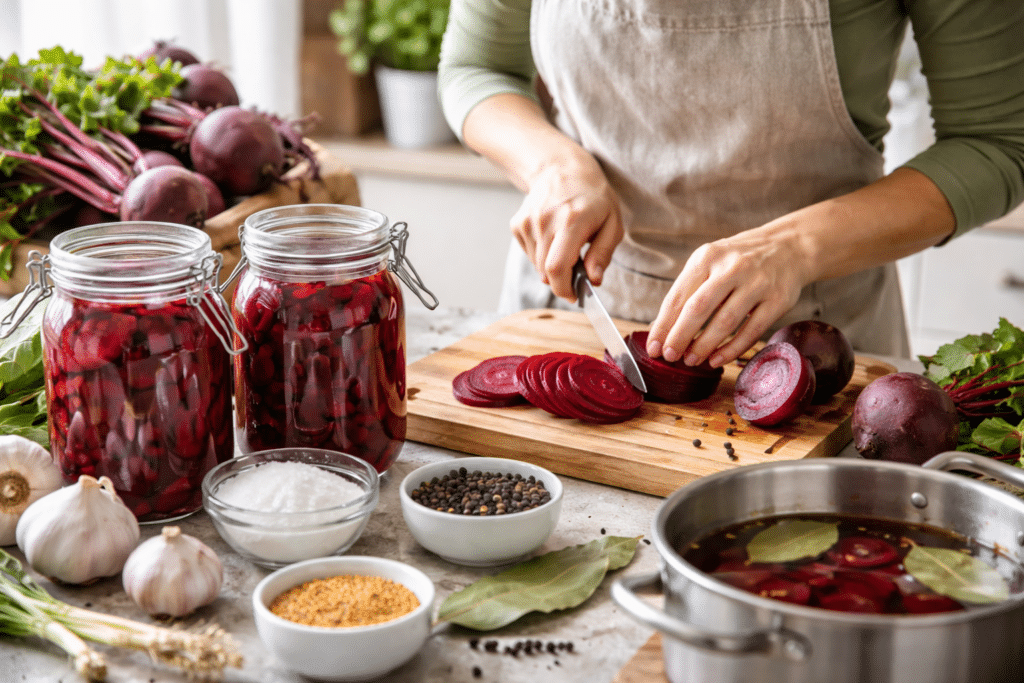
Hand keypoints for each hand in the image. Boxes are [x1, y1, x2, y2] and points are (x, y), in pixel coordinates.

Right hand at [510, 148, 622, 300]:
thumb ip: (603, 254)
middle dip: (561, 281)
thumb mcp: (612, 223)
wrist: (561, 168)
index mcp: (572, 221)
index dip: (563, 288)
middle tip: (576, 272)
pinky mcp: (518, 224)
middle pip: (546, 271)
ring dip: (552, 266)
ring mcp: (528, 222)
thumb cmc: (593, 197)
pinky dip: (542, 254)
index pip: (558, 267)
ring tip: (567, 246)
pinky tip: (553, 237)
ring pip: (537, 265)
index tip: (573, 295)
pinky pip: (529, 253)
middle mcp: (546, 221)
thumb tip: (594, 280)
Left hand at [645, 222, 813, 367]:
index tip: (653, 347)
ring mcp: (757, 283)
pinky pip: (752, 331)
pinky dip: (732, 349)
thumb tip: (661, 328)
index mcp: (707, 257)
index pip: (679, 295)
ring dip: (705, 345)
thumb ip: (688, 291)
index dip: (664, 325)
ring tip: (691, 361)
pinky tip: (717, 359)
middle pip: (699, 308)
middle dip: (680, 336)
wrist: (790, 246)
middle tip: (669, 356)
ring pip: (726, 321)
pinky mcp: (778, 300)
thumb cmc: (739, 260)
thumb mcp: (711, 263)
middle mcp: (732, 267)